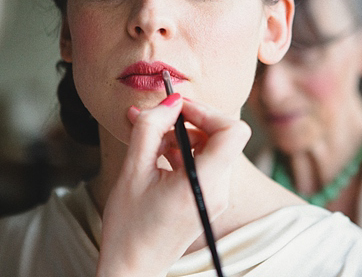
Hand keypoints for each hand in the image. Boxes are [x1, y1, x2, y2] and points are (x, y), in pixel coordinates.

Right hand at [96, 94, 250, 276]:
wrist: (132, 268)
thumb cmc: (128, 225)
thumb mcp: (133, 170)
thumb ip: (150, 128)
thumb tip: (171, 101)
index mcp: (203, 182)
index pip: (233, 131)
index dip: (207, 112)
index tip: (178, 109)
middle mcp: (218, 190)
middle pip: (222, 136)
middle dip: (189, 121)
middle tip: (157, 119)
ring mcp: (216, 196)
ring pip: (212, 148)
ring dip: (183, 136)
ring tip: (151, 141)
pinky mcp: (208, 199)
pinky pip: (204, 164)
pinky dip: (183, 152)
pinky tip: (157, 156)